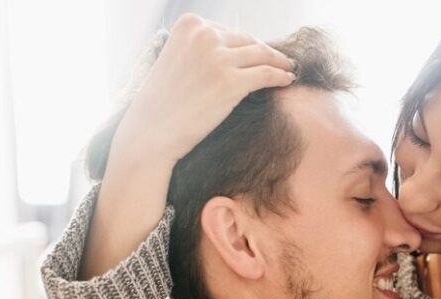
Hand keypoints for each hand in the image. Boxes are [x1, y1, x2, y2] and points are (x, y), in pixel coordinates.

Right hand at [110, 13, 296, 167]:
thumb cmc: (161, 104)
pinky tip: (287, 80)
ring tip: (289, 68)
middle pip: (247, 40)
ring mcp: (218, 58)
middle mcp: (204, 35)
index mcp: (189, 24)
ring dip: (279, 61)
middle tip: (281, 61)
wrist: (151, 132)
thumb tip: (232, 51)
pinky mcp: (231, 82)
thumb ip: (198, 50)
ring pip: (261, 55)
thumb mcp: (175, 60)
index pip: (228, 31)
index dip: (246, 44)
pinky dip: (280, 76)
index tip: (259, 53)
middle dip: (265, 52)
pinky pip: (266, 74)